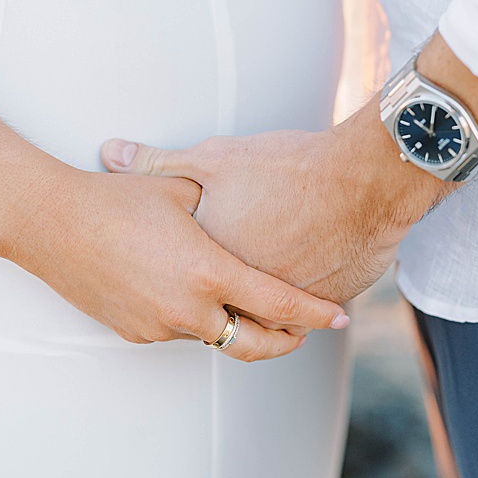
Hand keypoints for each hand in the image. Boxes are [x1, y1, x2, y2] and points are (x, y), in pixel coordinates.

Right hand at [0, 166, 349, 360]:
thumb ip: (228, 201)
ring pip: (215, 336)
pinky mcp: (134, 332)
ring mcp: (158, 325)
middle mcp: (186, 308)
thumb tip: (271, 194)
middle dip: (286, 340)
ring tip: (261, 307)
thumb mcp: (185, 188)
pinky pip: (181, 330)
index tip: (341, 317)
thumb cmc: (118, 197)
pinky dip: (201, 318)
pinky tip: (205, 297)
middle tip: (307, 329)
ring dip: (239, 326)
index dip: (316, 314)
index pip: (279, 305)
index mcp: (208, 273)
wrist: (46, 222)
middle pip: (254, 342)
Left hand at [102, 108, 451, 308]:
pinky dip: (304, 300)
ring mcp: (285, 303)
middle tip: (221, 309)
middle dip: (219, 318)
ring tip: (266, 307)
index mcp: (207, 266)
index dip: (177, 285)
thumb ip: (162, 161)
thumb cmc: (290, 168)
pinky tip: (308, 283)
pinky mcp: (327, 300)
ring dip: (264, 320)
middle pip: (225, 325)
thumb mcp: (217, 158)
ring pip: (266, 326)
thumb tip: (112, 151)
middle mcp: (241, 295)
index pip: (182, 291)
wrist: (366, 180)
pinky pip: (307, 312)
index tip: (177, 281)